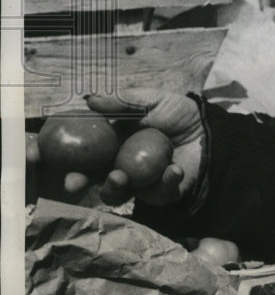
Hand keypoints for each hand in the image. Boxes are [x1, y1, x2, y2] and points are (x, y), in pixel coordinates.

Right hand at [29, 90, 206, 207]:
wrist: (211, 130)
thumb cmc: (178, 114)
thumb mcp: (150, 100)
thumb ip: (122, 101)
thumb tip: (90, 99)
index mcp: (114, 144)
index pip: (82, 153)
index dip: (63, 157)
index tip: (44, 158)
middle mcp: (121, 165)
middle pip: (92, 178)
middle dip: (79, 182)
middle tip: (74, 182)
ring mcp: (140, 182)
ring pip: (118, 194)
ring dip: (115, 188)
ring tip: (120, 177)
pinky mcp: (163, 194)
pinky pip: (158, 194)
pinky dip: (164, 182)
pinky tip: (173, 170)